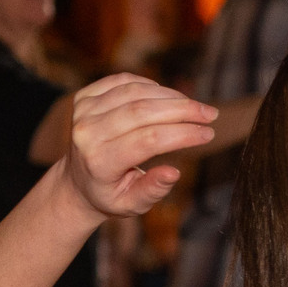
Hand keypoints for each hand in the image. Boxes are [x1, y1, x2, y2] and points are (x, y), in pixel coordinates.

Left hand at [65, 74, 212, 217]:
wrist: (76, 182)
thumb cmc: (111, 194)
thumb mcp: (132, 205)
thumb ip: (152, 190)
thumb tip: (174, 172)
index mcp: (99, 161)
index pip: (148, 140)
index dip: (183, 134)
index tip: (208, 133)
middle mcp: (86, 132)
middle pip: (142, 111)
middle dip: (183, 110)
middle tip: (211, 114)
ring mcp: (83, 111)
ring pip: (135, 92)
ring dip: (171, 96)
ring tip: (195, 106)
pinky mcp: (84, 97)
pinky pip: (122, 82)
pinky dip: (150, 86)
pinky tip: (168, 97)